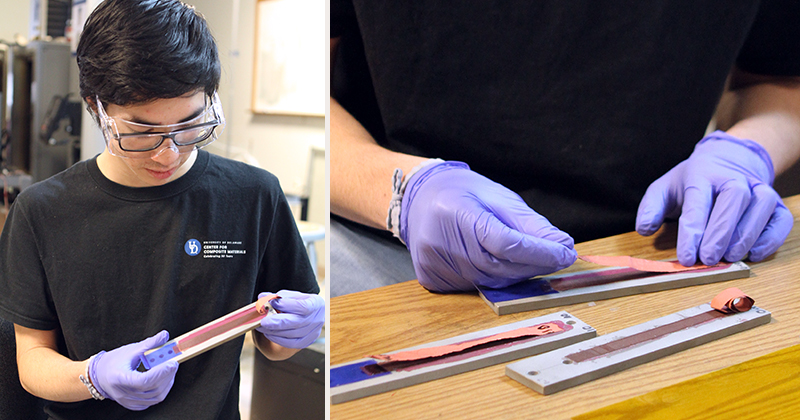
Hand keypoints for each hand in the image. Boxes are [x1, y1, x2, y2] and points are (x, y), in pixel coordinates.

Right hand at [89, 331, 178, 410]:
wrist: (99, 375)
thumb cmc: (114, 361)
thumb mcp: (131, 350)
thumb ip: (149, 343)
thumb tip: (165, 335)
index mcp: (118, 378)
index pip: (143, 380)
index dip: (160, 373)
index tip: (172, 363)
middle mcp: (122, 393)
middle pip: (152, 389)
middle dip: (167, 376)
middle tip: (174, 363)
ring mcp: (128, 401)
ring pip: (155, 397)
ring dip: (167, 383)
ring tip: (169, 370)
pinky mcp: (133, 405)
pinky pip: (152, 401)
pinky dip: (161, 390)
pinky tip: (163, 380)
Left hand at [256, 290, 323, 348]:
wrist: (307, 315)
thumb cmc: (298, 303)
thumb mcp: (291, 296)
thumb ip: (277, 297)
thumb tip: (262, 297)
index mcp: (317, 304)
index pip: (303, 306)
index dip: (286, 305)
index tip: (272, 303)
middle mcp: (318, 319)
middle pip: (297, 322)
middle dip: (278, 322)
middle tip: (263, 321)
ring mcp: (313, 332)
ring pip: (292, 334)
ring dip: (275, 331)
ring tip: (262, 326)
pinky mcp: (306, 342)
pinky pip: (291, 343)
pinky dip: (278, 339)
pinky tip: (269, 333)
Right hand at [399, 161, 576, 291]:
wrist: (420, 198)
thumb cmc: (462, 194)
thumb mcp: (499, 197)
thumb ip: (530, 225)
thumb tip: (562, 246)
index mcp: (459, 213)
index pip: (506, 243)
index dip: (540, 252)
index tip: (565, 253)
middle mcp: (442, 241)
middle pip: (501, 267)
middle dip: (534, 265)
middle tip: (555, 257)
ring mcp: (434, 263)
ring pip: (490, 282)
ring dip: (517, 275)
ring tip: (527, 259)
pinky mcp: (430, 277)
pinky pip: (473, 287)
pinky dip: (493, 280)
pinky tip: (496, 264)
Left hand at [636, 131, 792, 265]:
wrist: (730, 159)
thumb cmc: (694, 180)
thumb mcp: (665, 188)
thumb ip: (651, 207)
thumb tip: (644, 229)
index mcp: (702, 174)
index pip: (697, 202)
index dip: (692, 231)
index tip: (686, 257)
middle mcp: (733, 178)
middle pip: (733, 199)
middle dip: (721, 232)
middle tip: (709, 259)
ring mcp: (758, 188)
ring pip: (760, 207)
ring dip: (746, 236)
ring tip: (730, 258)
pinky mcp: (775, 202)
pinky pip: (780, 218)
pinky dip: (771, 237)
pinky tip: (755, 254)